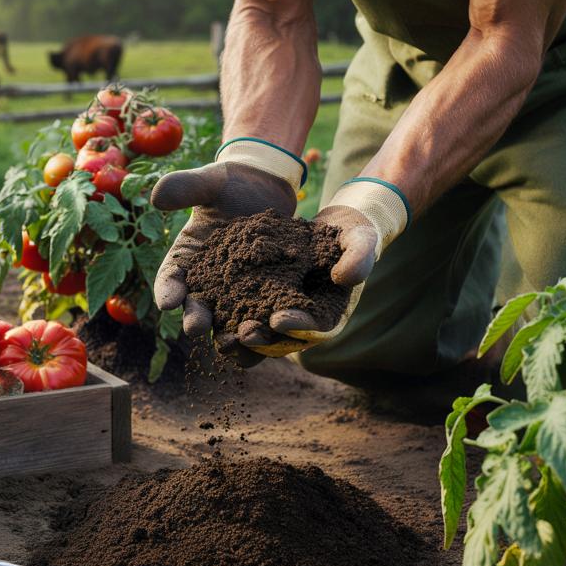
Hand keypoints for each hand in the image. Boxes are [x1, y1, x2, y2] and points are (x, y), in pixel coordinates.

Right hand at [150, 161, 296, 336]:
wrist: (266, 188)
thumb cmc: (230, 184)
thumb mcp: (208, 181)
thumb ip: (185, 188)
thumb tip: (156, 196)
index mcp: (186, 258)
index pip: (170, 277)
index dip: (167, 289)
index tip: (167, 301)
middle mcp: (207, 282)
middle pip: (196, 305)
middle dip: (195, 318)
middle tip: (196, 328)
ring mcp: (236, 291)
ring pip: (228, 319)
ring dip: (230, 333)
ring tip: (236, 341)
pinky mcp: (264, 294)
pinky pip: (261, 315)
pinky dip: (264, 329)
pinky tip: (270, 338)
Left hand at [218, 203, 377, 363]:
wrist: (334, 227)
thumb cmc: (355, 237)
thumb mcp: (361, 241)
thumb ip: (359, 257)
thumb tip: (346, 277)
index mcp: (328, 314)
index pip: (314, 326)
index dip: (297, 324)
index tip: (279, 320)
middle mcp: (299, 319)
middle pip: (279, 336)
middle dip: (261, 338)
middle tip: (244, 335)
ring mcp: (276, 309)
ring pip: (255, 328)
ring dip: (237, 334)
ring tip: (220, 335)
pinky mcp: (257, 295)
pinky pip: (237, 305)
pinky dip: (222, 308)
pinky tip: (204, 304)